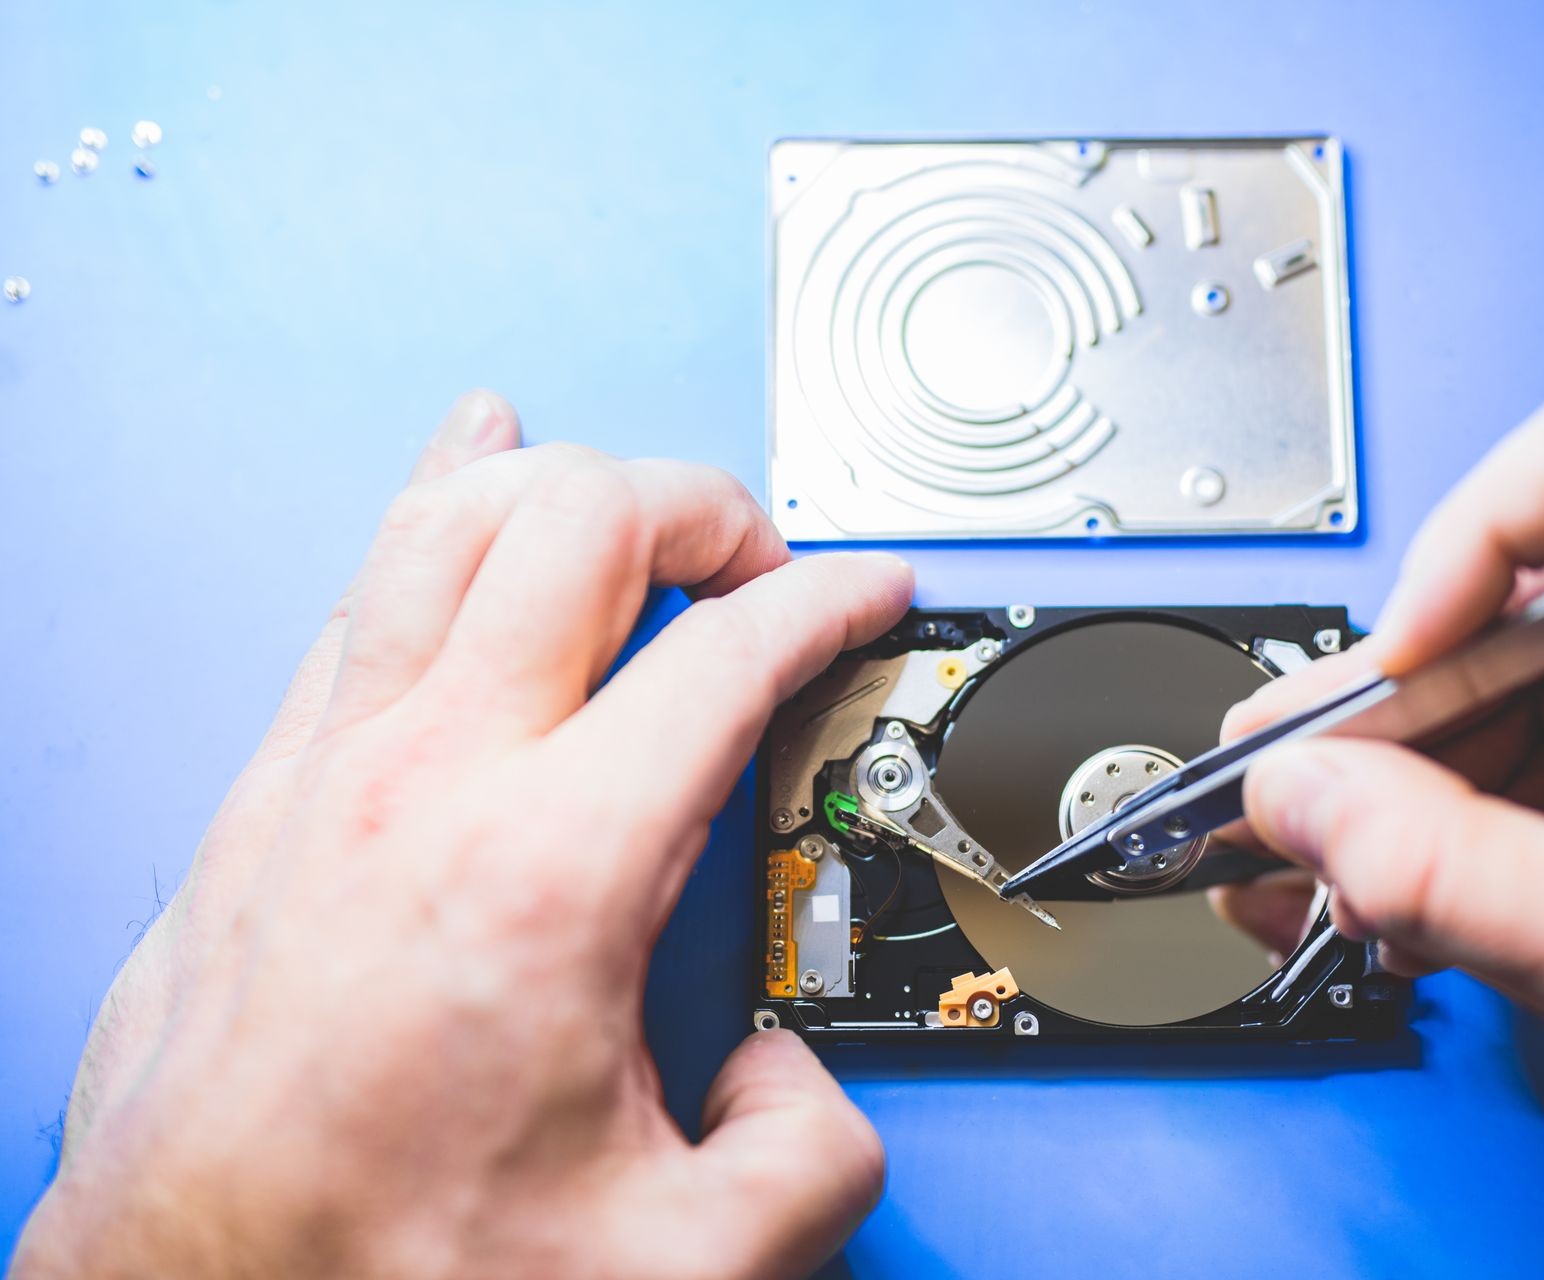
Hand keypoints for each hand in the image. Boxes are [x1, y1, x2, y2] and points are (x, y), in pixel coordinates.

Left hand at [13, 392, 912, 1277]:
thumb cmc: (373, 1268)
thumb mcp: (677, 1259)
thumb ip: (805, 1159)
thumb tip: (797, 1096)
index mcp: (553, 870)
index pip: (727, 658)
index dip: (828, 603)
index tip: (863, 595)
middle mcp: (429, 785)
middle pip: (583, 524)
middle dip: (701, 505)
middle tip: (754, 557)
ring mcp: (329, 774)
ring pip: (448, 523)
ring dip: (559, 481)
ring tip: (624, 491)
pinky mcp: (265, 797)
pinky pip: (357, 596)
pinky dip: (424, 511)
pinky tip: (452, 481)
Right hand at [1218, 373, 1543, 1215]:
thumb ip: (1439, 872)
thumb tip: (1302, 798)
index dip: (1475, 539)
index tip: (1406, 655)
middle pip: (1528, 592)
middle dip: (1404, 707)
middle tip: (1306, 778)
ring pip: (1516, 680)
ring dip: (1414, 777)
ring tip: (1336, 859)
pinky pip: (1542, 749)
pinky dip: (1460, 815)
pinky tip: (1402, 882)